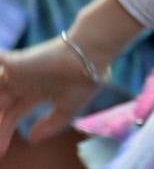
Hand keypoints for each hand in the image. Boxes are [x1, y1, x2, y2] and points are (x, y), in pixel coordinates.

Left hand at [0, 39, 100, 153]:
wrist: (90, 58)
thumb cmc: (85, 80)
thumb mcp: (68, 108)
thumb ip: (50, 125)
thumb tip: (32, 139)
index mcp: (37, 91)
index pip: (14, 114)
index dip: (5, 131)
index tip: (1, 151)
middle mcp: (25, 82)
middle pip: (2, 106)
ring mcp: (18, 72)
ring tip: (1, 114)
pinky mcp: (15, 62)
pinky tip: (1, 80)